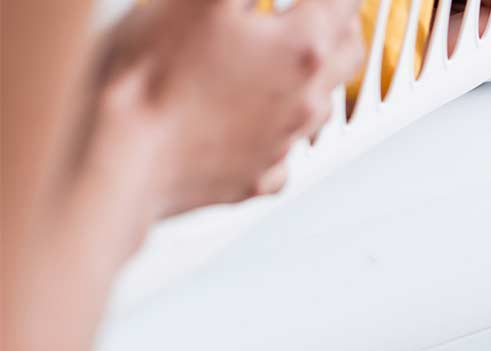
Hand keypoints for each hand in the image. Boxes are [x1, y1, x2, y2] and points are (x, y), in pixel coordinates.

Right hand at [94, 0, 363, 217]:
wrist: (125, 157)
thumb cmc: (154, 76)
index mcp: (301, 50)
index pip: (346, 1)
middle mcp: (305, 102)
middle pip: (349, 55)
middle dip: (342, 22)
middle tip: (327, 5)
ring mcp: (284, 146)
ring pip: (321, 106)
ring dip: (313, 75)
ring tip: (285, 56)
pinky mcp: (258, 178)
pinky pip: (284, 153)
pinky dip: (277, 128)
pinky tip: (252, 115)